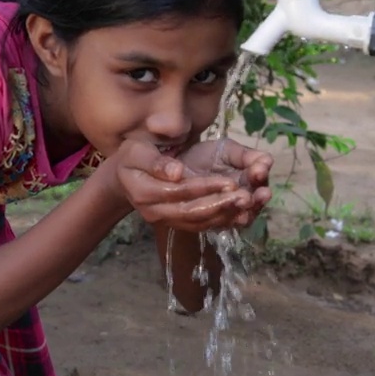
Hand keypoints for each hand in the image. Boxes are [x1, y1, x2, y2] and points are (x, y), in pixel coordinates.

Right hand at [107, 139, 256, 232]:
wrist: (125, 174)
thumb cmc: (133, 155)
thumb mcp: (138, 150)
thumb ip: (156, 161)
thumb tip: (176, 173)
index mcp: (143, 192)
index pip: (178, 192)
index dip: (204, 188)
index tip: (229, 181)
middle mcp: (154, 212)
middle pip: (191, 212)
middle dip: (220, 205)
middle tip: (246, 197)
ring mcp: (165, 220)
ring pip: (198, 222)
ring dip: (225, 214)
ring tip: (249, 203)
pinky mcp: (176, 222)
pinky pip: (201, 225)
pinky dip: (221, 219)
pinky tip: (240, 211)